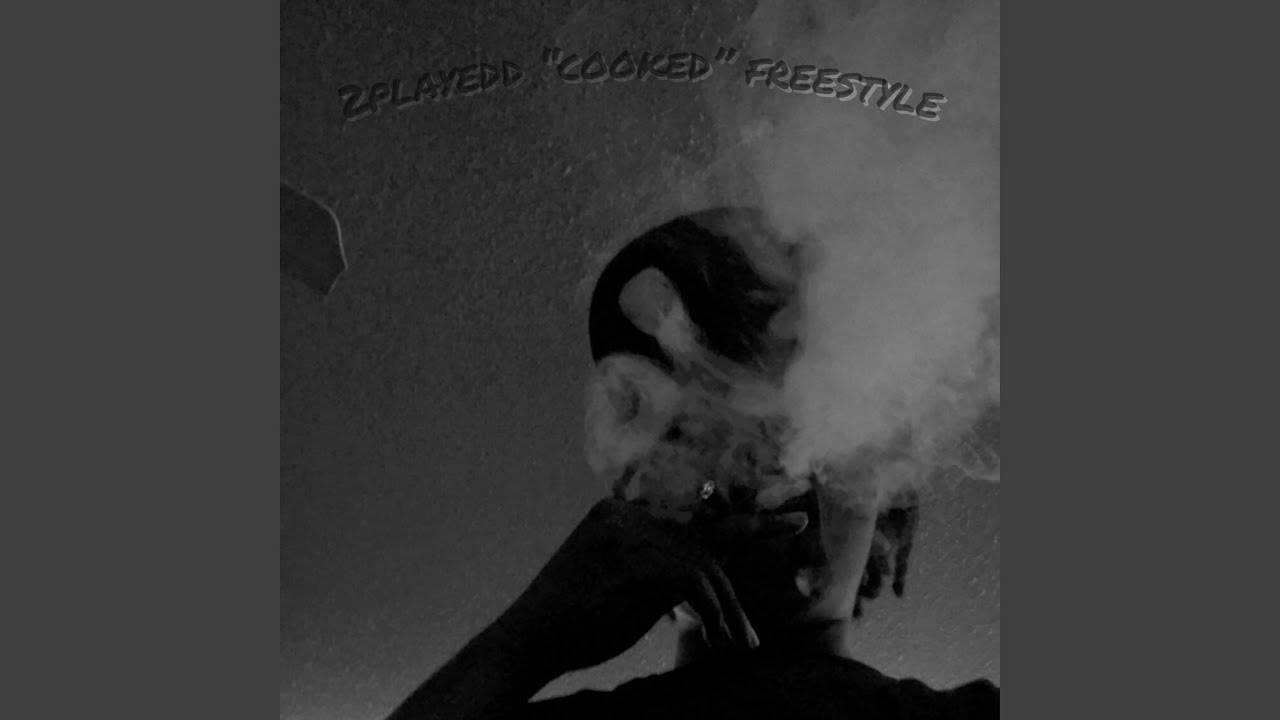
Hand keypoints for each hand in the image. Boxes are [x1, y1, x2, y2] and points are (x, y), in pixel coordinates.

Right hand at [495, 497, 809, 674]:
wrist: (527, 642)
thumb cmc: (574, 626)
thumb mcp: (622, 590)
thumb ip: (659, 574)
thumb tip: (704, 583)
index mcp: (620, 515)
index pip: (690, 515)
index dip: (738, 514)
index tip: (782, 511)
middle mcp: (625, 515)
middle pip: (704, 537)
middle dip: (755, 532)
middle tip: (797, 522)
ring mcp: (627, 534)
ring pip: (703, 564)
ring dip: (727, 609)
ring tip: (740, 645)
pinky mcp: (633, 561)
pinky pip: (693, 582)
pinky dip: (712, 612)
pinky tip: (718, 639)